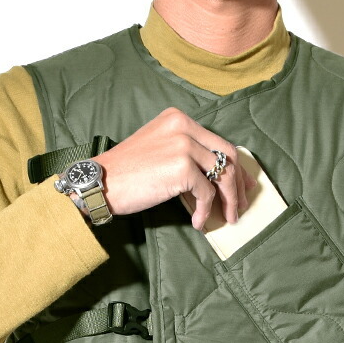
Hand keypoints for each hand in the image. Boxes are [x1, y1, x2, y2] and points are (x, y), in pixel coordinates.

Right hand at [92, 107, 257, 229]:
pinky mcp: (182, 168)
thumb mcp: (159, 150)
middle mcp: (184, 127)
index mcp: (178, 119)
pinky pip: (206, 194)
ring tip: (227, 218)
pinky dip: (205, 211)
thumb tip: (215, 177)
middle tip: (240, 205)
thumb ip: (186, 155)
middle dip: (238, 183)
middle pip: (227, 156)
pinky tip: (198, 222)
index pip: (218, 142)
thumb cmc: (126, 173)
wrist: (100, 182)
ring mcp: (184, 146)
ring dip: (228, 201)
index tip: (243, 185)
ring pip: (222, 176)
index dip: (235, 166)